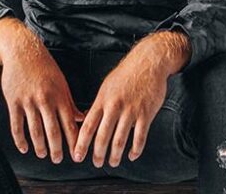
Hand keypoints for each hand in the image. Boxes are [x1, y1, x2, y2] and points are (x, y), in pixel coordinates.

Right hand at [0, 44, 82, 162]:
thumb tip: (82, 119)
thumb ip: (70, 103)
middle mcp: (45, 100)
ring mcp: (28, 102)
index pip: (70, 124)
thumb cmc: (45, 67)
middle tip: (58, 159)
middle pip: (52, 131)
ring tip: (43, 154)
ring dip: (40, 146)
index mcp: (60, 96)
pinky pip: (17, 125)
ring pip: (35, 130)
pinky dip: (20, 139)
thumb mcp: (62, 83)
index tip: (76, 154)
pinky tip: (24, 148)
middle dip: (56, 149)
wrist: (23, 51)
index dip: (74, 142)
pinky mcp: (14, 102)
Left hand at [73, 49, 171, 167]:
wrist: (148, 62)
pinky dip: (136, 149)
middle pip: (102, 136)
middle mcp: (114, 107)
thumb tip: (86, 118)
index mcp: (102, 100)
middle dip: (98, 154)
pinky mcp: (146, 114)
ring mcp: (131, 111)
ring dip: (115, 155)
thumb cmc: (126, 74)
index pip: (88, 126)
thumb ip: (97, 104)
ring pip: (120, 139)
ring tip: (113, 163)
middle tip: (96, 164)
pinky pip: (140, 137)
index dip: (81, 144)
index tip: (77, 156)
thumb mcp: (106, 87)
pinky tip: (132, 155)